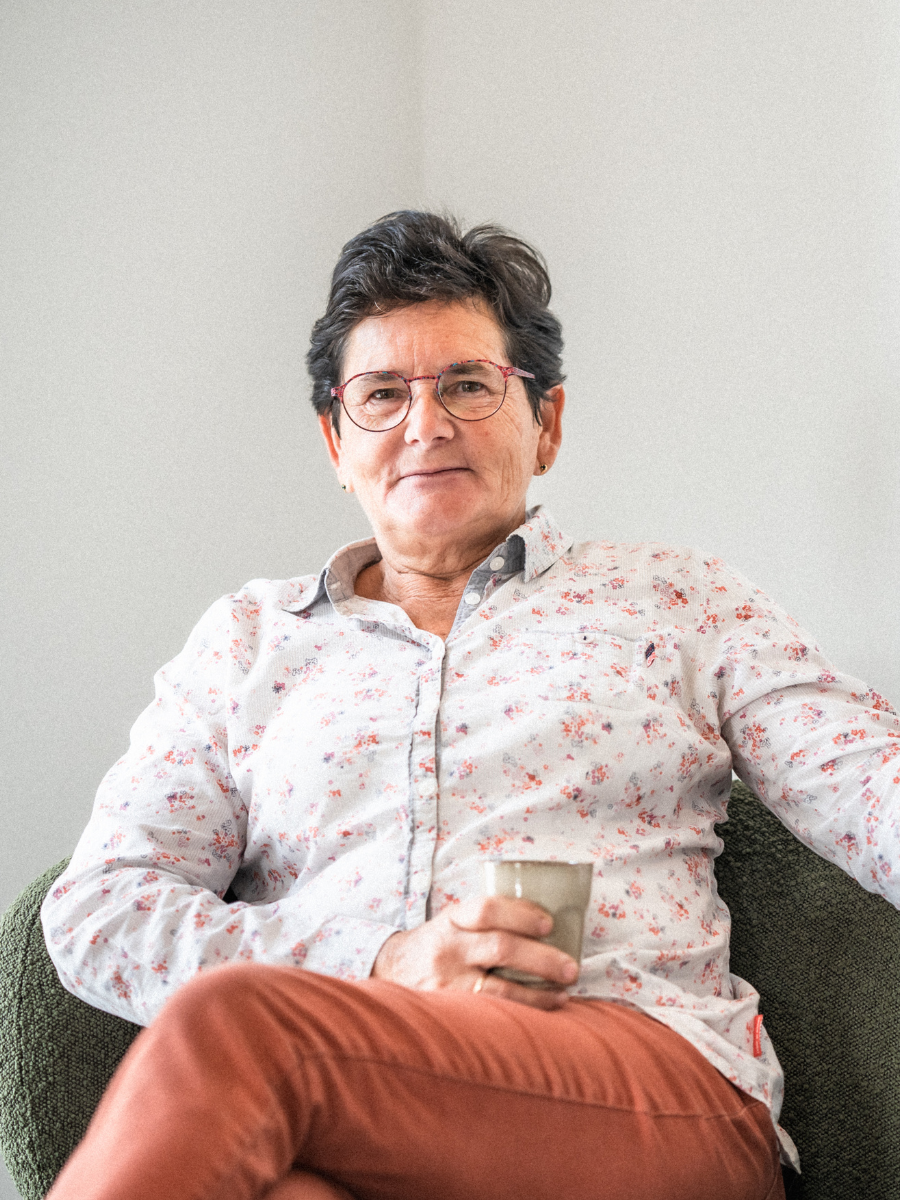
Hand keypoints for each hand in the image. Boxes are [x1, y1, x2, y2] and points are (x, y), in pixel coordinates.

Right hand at [370, 895, 578, 1009]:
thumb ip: (488, 920)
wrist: (390, 970)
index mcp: (452, 919)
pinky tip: (543, 1009)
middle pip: (501, 948)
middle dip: (542, 958)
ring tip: (564, 991)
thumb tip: (547, 921)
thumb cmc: (438, 943)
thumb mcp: (454, 922)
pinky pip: (491, 1012)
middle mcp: (448, 948)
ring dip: (538, 991)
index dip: (521, 914)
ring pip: (499, 987)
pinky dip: (522, 1010)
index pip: (487, 909)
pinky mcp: (447, 1010)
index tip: (549, 923)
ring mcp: (446, 982)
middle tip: (571, 966)